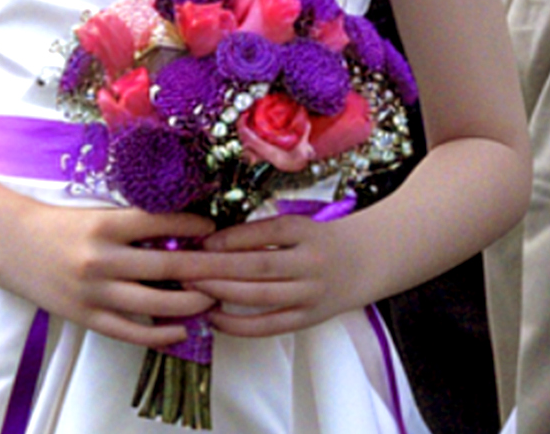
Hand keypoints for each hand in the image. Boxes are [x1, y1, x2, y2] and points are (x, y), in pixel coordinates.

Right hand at [0, 204, 219, 348]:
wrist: (13, 245)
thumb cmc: (61, 226)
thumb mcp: (97, 216)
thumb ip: (133, 226)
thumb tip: (184, 234)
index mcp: (104, 226)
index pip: (160, 223)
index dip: (193, 227)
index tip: (213, 230)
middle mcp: (100, 259)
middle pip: (167, 268)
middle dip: (204, 270)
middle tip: (227, 270)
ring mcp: (93, 292)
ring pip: (154, 304)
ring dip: (190, 304)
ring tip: (210, 300)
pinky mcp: (86, 316)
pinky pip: (130, 331)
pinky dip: (160, 334)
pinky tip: (181, 331)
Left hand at [189, 214, 366, 337]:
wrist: (365, 262)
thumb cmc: (320, 240)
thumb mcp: (298, 225)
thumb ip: (261, 233)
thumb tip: (211, 244)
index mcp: (306, 231)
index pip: (265, 233)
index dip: (231, 238)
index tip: (202, 243)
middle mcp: (310, 262)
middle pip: (257, 267)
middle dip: (216, 269)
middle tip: (184, 268)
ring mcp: (310, 293)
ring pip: (259, 296)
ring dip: (221, 293)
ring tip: (192, 289)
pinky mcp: (307, 318)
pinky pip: (268, 326)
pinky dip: (238, 324)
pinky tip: (213, 318)